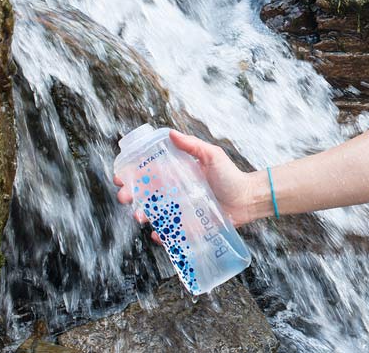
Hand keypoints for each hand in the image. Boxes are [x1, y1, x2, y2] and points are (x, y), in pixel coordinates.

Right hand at [114, 129, 262, 243]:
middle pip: (147, 195)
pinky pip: (172, 232)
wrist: (248, 199)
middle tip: (124, 198)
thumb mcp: (212, 156)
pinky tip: (157, 234)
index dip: (132, 176)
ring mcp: (182, 210)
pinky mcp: (190, 226)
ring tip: (140, 216)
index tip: (120, 177)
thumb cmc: (231, 176)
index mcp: (178, 174)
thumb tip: (170, 133)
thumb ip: (192, 145)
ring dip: (143, 215)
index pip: (150, 174)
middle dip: (131, 196)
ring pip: (155, 214)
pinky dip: (162, 235)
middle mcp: (177, 192)